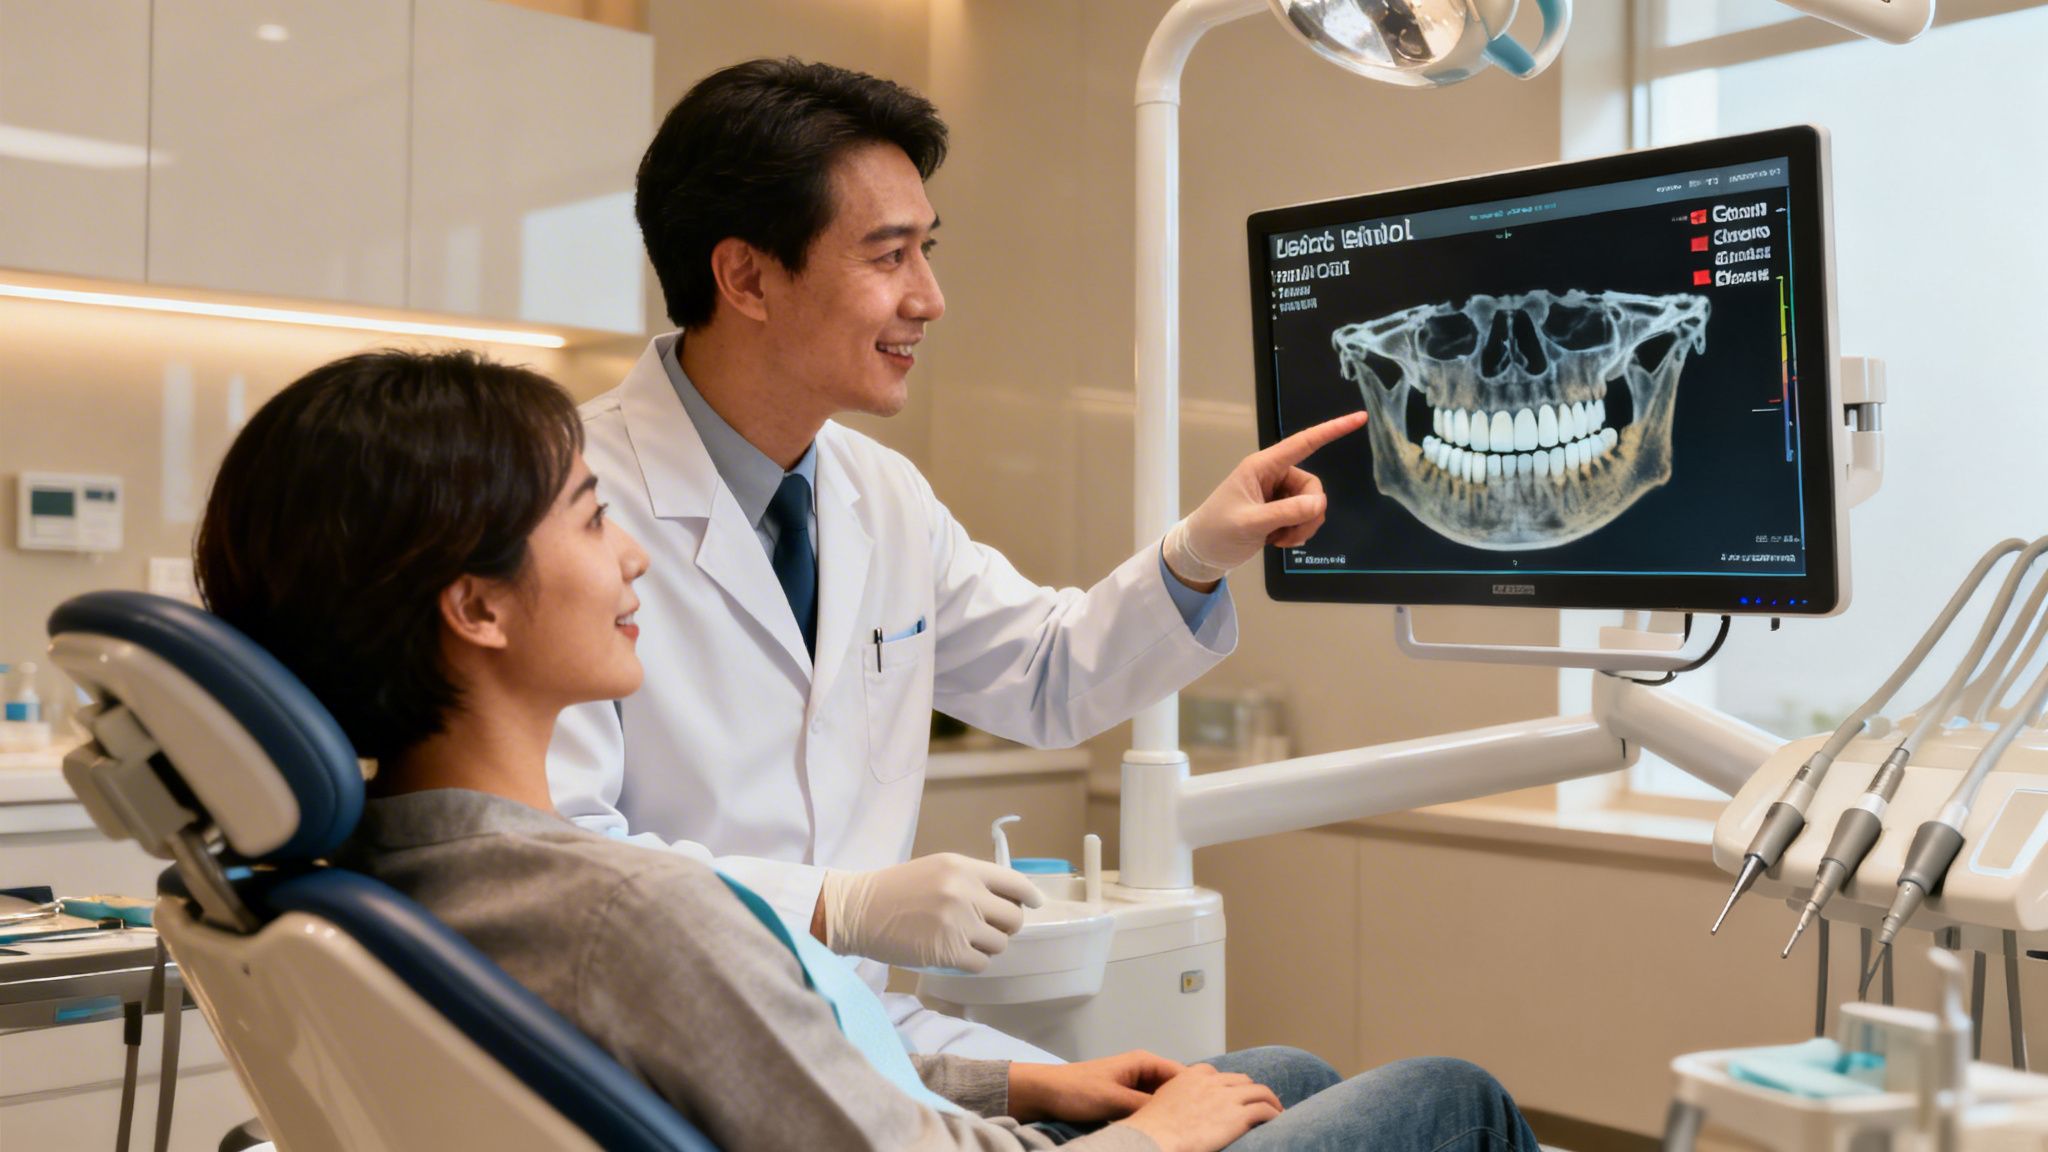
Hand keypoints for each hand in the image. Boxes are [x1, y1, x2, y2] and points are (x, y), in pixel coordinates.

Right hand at [819, 853, 1043, 970]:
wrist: (859, 911)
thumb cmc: (896, 888)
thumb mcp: (937, 868)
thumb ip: (971, 879)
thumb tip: (1006, 899)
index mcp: (964, 868)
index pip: (1015, 883)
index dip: (1030, 897)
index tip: (1035, 904)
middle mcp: (966, 893)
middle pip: (1014, 918)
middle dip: (1005, 926)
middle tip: (987, 928)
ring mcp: (959, 924)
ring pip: (1000, 944)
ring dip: (987, 946)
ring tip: (964, 941)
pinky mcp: (948, 953)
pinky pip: (981, 963)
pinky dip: (972, 963)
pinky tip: (955, 956)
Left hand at [1008, 1051, 1186, 1123]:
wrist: (1044, 1095)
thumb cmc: (1076, 1091)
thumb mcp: (1115, 1101)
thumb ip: (1146, 1107)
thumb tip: (1175, 1118)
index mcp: (1143, 1062)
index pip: (1183, 1075)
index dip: (1197, 1092)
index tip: (1209, 1111)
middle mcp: (1142, 1072)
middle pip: (1175, 1089)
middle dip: (1185, 1105)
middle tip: (1198, 1126)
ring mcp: (1134, 1087)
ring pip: (1161, 1102)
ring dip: (1168, 1114)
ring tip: (1184, 1131)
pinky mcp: (1125, 1101)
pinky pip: (1147, 1110)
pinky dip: (1154, 1119)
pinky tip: (1160, 1132)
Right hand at [1114, 1063, 1282, 1151]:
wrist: (1155, 1138)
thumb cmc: (1152, 1129)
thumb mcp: (1160, 1103)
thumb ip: (1174, 1099)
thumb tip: (1177, 1113)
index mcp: (1191, 1077)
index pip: (1215, 1073)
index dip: (1227, 1084)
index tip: (1232, 1093)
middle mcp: (1211, 1082)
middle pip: (1241, 1080)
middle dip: (1250, 1090)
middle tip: (1258, 1102)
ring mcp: (1227, 1097)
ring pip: (1259, 1091)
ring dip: (1270, 1101)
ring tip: (1276, 1111)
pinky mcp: (1239, 1116)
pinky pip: (1265, 1110)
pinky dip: (1274, 1115)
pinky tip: (1278, 1121)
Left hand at [1163, 411, 1368, 586]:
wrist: (1202, 553)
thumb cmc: (1216, 531)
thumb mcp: (1249, 522)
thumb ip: (1285, 512)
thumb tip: (1321, 504)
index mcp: (1262, 466)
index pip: (1304, 443)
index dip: (1332, 430)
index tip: (1359, 418)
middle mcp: (1273, 475)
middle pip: (1313, 487)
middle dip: (1308, 514)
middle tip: (1288, 535)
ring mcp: (1278, 494)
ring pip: (1312, 505)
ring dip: (1302, 526)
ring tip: (1279, 540)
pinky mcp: (1280, 511)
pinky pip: (1305, 517)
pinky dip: (1298, 532)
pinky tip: (1277, 542)